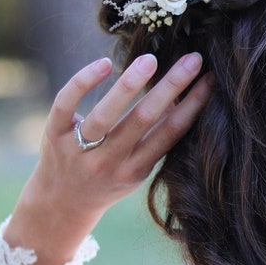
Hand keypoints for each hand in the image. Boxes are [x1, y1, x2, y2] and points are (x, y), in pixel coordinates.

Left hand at [5, 52, 211, 264]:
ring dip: (129, 85)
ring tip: (151, 59)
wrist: (60, 205)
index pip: (170, 133)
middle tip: (193, 59)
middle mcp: (109, 163)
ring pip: (105, 116)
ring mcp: (79, 151)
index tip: (211, 79)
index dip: (193, 105)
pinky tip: (104, 63)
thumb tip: (182, 99)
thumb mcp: (137, 171)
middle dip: (171, 87)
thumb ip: (156, 140)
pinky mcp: (54, 135)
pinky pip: (66, 104)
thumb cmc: (108, 181)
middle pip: (143, 120)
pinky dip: (83, 82)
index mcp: (136, 170)